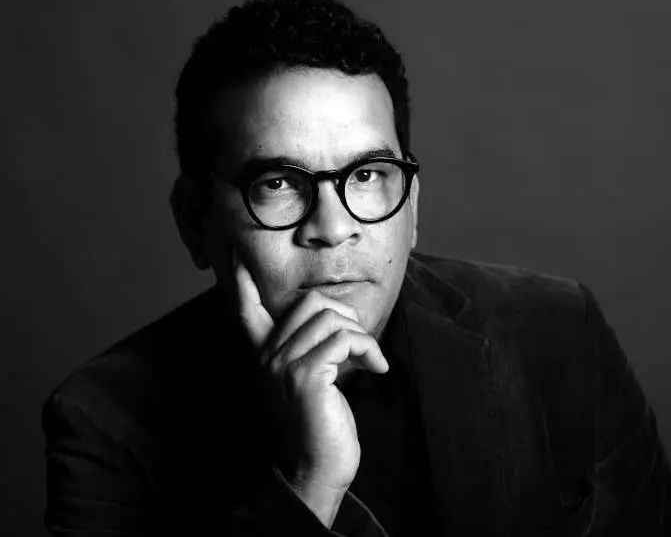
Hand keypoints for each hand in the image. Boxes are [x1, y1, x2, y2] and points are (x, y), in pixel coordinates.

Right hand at [234, 261, 388, 526]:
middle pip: (310, 302)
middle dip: (346, 315)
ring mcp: (283, 365)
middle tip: (359, 344)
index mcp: (264, 355)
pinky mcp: (306, 377)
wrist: (313, 472)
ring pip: (332, 318)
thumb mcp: (306, 383)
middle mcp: (267, 356)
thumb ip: (308, 351)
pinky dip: (369, 350)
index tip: (234, 256)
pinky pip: (345, 340)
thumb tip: (333, 321)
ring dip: (362, 337)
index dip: (240, 281)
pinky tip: (377, 369)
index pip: (245, 309)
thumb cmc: (318, 426)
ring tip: (369, 361)